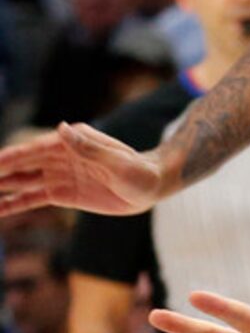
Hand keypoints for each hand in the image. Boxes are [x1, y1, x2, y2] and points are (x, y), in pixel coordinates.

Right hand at [0, 122, 162, 217]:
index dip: (8, 158)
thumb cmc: (140, 172)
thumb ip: (90, 148)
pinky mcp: (61, 193)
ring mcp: (57, 175)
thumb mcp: (117, 162)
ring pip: (20, 182)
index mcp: (69, 143)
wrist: (152, 186)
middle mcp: (58, 156)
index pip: (30, 151)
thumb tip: (61, 128)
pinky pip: (31, 198)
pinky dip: (12, 203)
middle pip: (19, 165)